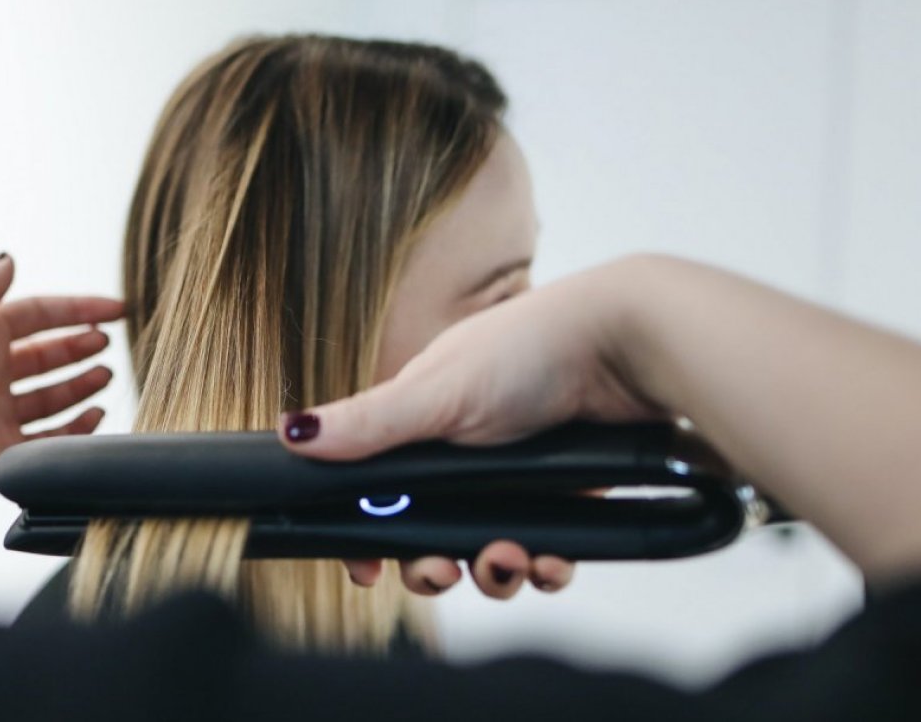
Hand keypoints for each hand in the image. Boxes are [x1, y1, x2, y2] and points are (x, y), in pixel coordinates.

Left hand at [0, 255, 124, 508]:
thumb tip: (9, 257)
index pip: (37, 314)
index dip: (77, 309)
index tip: (117, 310)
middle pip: (46, 354)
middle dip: (79, 347)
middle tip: (106, 344)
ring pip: (52, 394)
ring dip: (82, 383)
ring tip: (106, 376)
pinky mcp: (6, 449)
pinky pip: (52, 435)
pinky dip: (77, 425)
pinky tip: (95, 412)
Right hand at [281, 259, 669, 597]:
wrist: (630, 349)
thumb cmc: (529, 349)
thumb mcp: (435, 392)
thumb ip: (367, 425)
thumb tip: (291, 433)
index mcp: (420, 423)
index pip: (375, 493)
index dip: (367, 536)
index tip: (366, 570)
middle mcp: (462, 454)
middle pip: (427, 536)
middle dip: (431, 566)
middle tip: (441, 572)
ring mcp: (514, 480)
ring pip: (486, 553)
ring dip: (492, 572)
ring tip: (508, 560)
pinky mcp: (567, 499)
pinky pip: (544, 555)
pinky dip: (544, 567)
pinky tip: (551, 562)